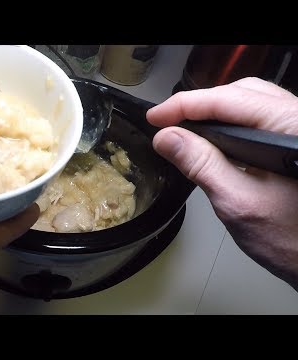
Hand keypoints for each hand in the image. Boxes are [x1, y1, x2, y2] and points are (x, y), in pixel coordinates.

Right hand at [147, 77, 297, 290]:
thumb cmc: (291, 240)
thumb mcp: (238, 202)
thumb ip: (202, 165)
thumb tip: (167, 137)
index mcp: (292, 129)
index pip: (231, 101)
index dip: (186, 104)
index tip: (156, 116)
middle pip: (242, 93)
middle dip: (198, 104)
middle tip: (165, 121)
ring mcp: (296, 132)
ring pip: (249, 103)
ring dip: (212, 112)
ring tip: (182, 127)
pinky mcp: (291, 144)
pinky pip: (257, 120)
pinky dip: (227, 123)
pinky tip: (208, 137)